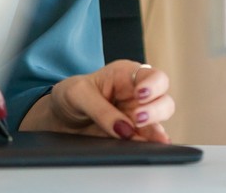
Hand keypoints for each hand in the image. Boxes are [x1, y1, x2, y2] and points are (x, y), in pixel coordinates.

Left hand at [26, 60, 173, 142]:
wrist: (61, 119)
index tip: (140, 94)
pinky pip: (148, 143)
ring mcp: (138, 119)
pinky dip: (148, 148)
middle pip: (164, 102)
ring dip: (154, 133)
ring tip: (139, 139)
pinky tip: (143, 150)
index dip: (153, 86)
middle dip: (155, 111)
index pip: (154, 77)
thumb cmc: (71, 96)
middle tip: (137, 118)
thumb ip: (100, 109)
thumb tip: (125, 130)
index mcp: (127, 76)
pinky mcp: (134, 137)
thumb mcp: (77, 94)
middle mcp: (138, 97)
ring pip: (160, 126)